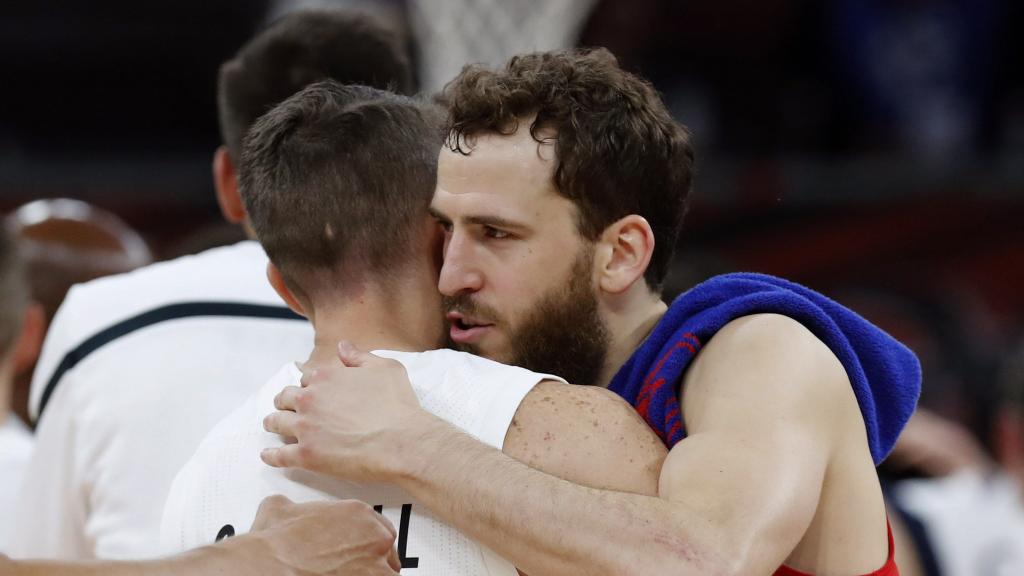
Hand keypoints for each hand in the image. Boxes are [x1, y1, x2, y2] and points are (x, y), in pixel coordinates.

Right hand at [226, 495, 401, 575]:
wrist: (271, 564)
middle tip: (352, 569)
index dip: (367, 544)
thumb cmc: (276, 543)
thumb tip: (283, 507)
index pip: (378, 529)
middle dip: (372, 562)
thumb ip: (292, 506)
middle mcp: (374, 537)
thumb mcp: (280, 509)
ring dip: (371, 575)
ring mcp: (376, 565)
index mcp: (359, 513)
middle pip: (387, 553)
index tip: (357, 551)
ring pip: (387, 574)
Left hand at [261, 341, 440, 482]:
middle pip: (286, 397)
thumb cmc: (397, 405)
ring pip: (276, 422)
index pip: (307, 377)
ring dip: (272, 422)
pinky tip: (268, 455)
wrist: (401, 442)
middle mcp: (310, 399)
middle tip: (287, 407)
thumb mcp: (385, 369)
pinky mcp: (305, 455)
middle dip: (285, 401)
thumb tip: (342, 346)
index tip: (313, 392)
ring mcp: (305, 428)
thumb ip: (360, 356)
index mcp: (326, 376)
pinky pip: (279, 455)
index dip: (310, 385)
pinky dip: (270, 455)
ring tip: (272, 425)